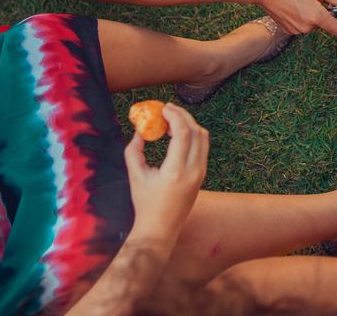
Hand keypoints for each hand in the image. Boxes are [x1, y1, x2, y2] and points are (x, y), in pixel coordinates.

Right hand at [125, 103, 207, 245]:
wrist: (161, 227)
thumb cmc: (145, 203)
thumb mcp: (135, 175)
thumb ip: (134, 150)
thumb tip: (140, 130)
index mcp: (175, 172)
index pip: (182, 134)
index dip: (174, 116)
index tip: (163, 108)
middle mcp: (193, 172)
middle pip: (196, 132)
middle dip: (182, 115)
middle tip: (167, 108)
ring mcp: (201, 173)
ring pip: (203, 138)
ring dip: (189, 123)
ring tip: (171, 118)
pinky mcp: (202, 174)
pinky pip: (202, 147)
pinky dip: (192, 134)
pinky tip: (177, 132)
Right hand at [252, 0, 336, 35]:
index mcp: (315, 16)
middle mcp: (306, 27)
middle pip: (325, 24)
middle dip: (324, 12)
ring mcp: (296, 30)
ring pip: (313, 24)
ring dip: (312, 14)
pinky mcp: (288, 30)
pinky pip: (303, 25)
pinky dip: (302, 16)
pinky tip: (293, 4)